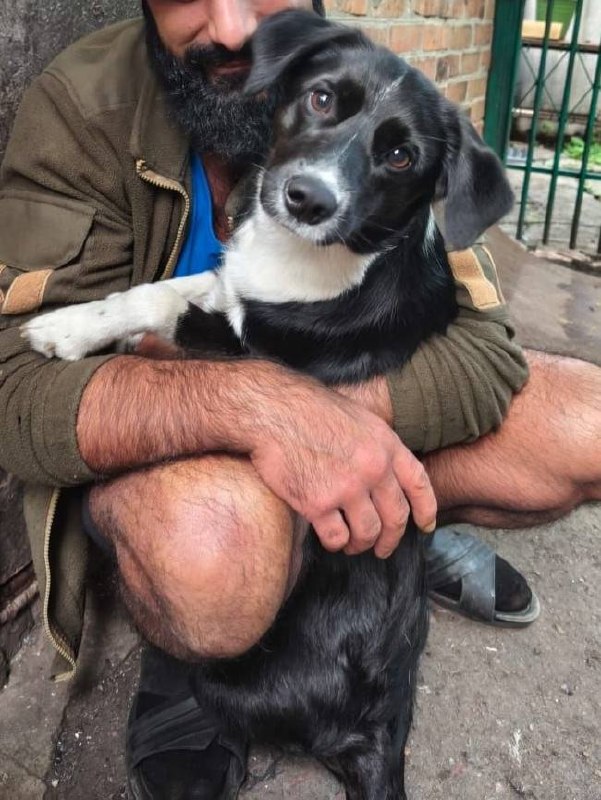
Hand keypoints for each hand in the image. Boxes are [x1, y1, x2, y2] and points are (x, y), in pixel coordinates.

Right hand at [248, 380, 435, 557]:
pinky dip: (334, 543)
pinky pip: (336, 538)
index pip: (418, 484)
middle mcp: (373, 468)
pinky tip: (328, 537)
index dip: (426, 510)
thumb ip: (376, 446)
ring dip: (360, 544)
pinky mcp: (318, 504)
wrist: (273, 412)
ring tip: (351, 544)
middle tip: (383, 549)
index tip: (425, 527)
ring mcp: (347, 487)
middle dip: (391, 539)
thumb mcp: (358, 418)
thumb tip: (387, 475)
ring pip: (367, 533)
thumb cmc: (310, 410)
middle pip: (395, 517)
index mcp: (385, 444)